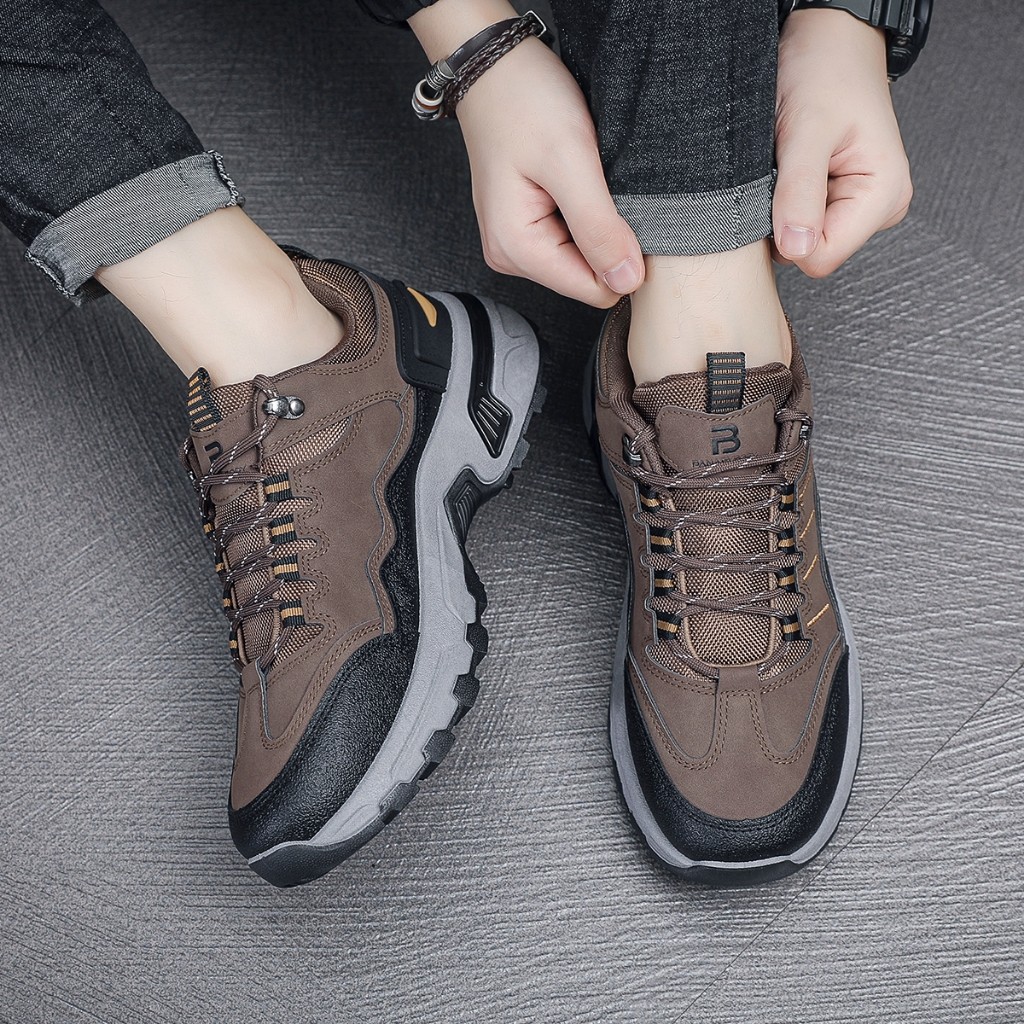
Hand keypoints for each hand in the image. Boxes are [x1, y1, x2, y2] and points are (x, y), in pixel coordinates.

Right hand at [410, 1, 643, 306]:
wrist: (494, 65)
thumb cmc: (524, 101)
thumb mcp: (570, 162)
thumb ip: (599, 228)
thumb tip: (628, 282)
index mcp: (517, 250)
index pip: (594, 290)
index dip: (622, 256)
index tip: (624, 209)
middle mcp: (511, 256)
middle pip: (589, 277)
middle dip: (608, 238)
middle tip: (603, 185)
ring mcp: (517, 243)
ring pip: (584, 259)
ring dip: (598, 223)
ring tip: (588, 177)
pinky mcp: (527, 227)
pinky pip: (574, 240)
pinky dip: (588, 213)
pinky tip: (580, 181)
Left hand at [773, 10, 912, 276]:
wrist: (828, 41)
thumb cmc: (824, 72)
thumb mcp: (806, 130)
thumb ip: (800, 193)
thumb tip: (796, 249)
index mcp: (883, 196)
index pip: (822, 258)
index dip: (787, 234)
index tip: (778, 191)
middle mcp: (878, 207)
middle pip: (812, 252)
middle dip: (785, 219)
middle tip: (783, 170)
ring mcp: (860, 206)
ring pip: (802, 240)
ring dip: (782, 209)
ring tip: (787, 164)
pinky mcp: (841, 201)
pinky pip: (800, 224)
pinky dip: (783, 202)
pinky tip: (789, 170)